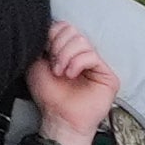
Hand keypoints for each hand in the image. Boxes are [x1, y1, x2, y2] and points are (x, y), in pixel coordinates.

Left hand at [28, 28, 124, 144]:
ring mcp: (96, 64)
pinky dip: (77, 63)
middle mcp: (83, 54)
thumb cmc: (49, 95)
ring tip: (61, 72)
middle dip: (58, 45)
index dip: (52, 36)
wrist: (59, 118)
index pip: (63, 26)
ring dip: (66, 55)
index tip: (45, 53)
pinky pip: (92, 55)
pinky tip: (71, 75)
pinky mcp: (108, 74)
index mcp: (68, 50)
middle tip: (54, 65)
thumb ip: (42, 44)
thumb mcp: (37, 64)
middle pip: (72, 30)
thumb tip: (49, 29)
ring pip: (82, 40)